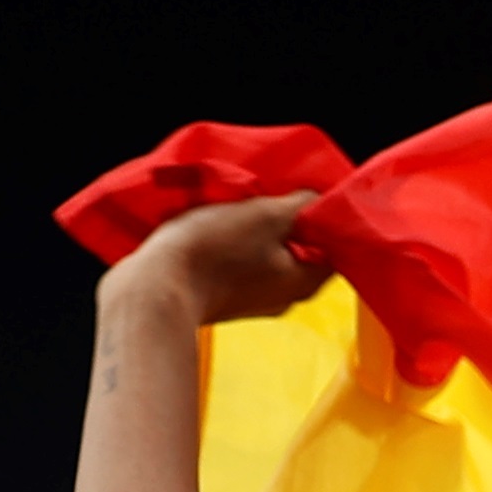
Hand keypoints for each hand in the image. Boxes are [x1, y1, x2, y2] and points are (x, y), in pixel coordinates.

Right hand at [107, 193, 330, 327]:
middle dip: (290, 220)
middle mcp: (285, 297)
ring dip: (260, 228)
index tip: (309, 193)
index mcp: (305, 282)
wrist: (155, 289)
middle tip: (273, 191)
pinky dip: (237, 242)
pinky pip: (241, 262)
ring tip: (243, 202)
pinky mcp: (224, 295)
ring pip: (269, 254)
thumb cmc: (213, 252)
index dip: (325, 218)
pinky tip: (221, 222)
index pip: (335, 248)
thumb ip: (298, 206)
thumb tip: (317, 200)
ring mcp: (253, 299)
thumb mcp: (265, 216)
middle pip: (301, 250)